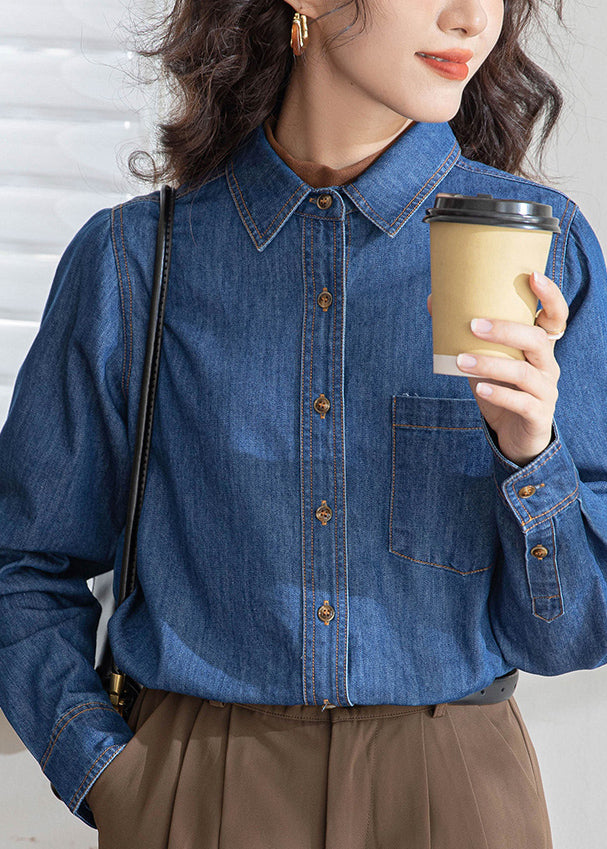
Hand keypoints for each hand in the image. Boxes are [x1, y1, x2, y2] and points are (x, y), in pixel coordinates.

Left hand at [426, 271, 568, 465]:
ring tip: (461, 361)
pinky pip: (522, 403)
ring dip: (491, 364)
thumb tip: (434, 301)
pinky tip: (480, 388)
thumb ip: (467, 338)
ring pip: (524, 373)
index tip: (533, 276)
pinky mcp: (537, 415)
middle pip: (536, 340)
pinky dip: (500, 394)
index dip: (550, 296)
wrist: (515, 436)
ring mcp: (545, 391)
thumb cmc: (501, 390)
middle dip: (505, 330)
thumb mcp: (485, 361)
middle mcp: (547, 365)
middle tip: (473, 325)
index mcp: (540, 347)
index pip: (555, 317)